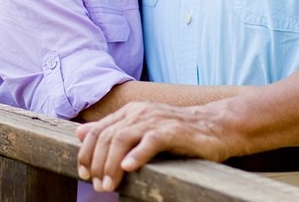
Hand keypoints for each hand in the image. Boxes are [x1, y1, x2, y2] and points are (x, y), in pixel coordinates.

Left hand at [75, 102, 233, 192]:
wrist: (217, 126)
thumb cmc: (179, 132)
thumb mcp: (141, 128)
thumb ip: (112, 129)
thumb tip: (80, 132)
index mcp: (130, 112)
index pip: (98, 131)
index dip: (86, 153)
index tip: (84, 173)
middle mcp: (139, 113)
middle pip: (107, 137)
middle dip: (98, 164)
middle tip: (99, 186)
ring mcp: (156, 120)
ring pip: (122, 138)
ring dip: (111, 164)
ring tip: (109, 185)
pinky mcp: (173, 131)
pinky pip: (150, 141)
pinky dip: (137, 154)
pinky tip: (129, 167)